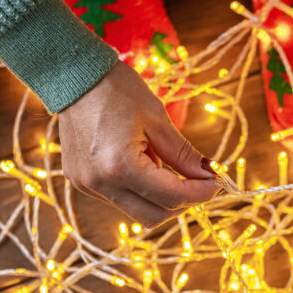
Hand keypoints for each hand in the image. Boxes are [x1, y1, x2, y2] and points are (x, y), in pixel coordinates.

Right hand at [58, 60, 217, 225]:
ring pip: (137, 211)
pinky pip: (119, 199)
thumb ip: (184, 155)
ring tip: (162, 162)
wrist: (75, 76)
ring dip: (160, 197)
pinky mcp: (80, 182)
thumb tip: (208, 175)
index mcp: (120, 167)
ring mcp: (87, 186)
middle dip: (182, 203)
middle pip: (154, 216)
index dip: (200, 193)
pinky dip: (139, 190)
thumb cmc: (118, 90)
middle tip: (198, 181)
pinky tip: (140, 162)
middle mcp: (100, 184)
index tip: (217, 182)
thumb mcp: (158, 120)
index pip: (171, 197)